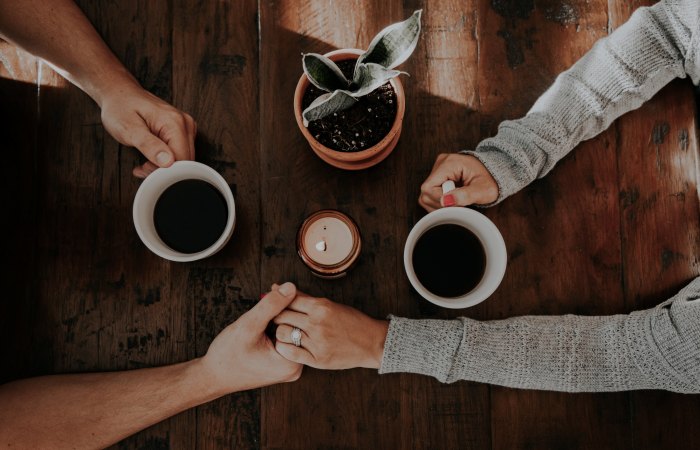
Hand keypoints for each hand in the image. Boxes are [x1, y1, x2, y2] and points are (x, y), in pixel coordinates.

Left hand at [98, 83, 195, 177]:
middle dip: (164, 170)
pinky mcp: (182, 131)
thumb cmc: (120, 108)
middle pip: (185, 160)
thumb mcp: (129, 129)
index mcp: (175, 122)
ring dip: (164, 167)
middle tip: (143, 167)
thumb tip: (167, 161)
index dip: (165, 171)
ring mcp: (185, 127)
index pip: (182, 159)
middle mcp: (185, 123)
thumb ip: (149, 145)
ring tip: (145, 162)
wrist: (119, 95)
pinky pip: (180, 153)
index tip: (146, 169)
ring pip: (183, 159)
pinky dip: (166, 160)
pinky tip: (152, 157)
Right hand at [197, 282, 302, 393]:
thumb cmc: (227, 355)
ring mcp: (289, 367)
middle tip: (272, 291)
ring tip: (266, 306)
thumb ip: (271, 306)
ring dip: (279, 316)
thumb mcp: (249, 325)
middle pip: (297, 327)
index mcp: (292, 363)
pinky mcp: (282, 365)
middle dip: (284, 308)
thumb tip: (291, 287)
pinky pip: (284, 339)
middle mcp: (295, 368)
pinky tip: (265, 319)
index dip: (288, 302)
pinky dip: (276, 326)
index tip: (275, 288)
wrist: (213, 376)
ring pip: (290, 331)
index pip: (300, 323)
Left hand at [271, 286, 388, 369]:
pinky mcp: (318, 359)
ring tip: (284, 332)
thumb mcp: (329, 304)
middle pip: (281, 316)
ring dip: (279, 332)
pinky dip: (284, 348)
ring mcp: (317, 342)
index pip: (288, 300)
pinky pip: (290, 353)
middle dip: (275, 316)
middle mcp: (317, 323)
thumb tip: (278, 287)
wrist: (371, 342)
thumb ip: (304, 298)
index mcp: (320, 306)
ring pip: (282, 333)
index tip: (275, 305)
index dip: (277, 301)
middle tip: (276, 319)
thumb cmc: (351, 321)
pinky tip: (287, 345)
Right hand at [419, 153, 498, 210]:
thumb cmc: (491, 181)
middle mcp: (440, 163)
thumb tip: (445, 201)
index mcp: (450, 163)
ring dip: (441, 204)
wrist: (494, 173)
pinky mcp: (438, 175)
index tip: (458, 203)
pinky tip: (453, 198)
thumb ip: (465, 196)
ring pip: (426, 195)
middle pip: (426, 193)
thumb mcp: (483, 190)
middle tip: (460, 203)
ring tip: (457, 200)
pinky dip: (441, 201)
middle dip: (442, 204)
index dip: (441, 201)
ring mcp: (438, 168)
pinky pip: (430, 194)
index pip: (429, 188)